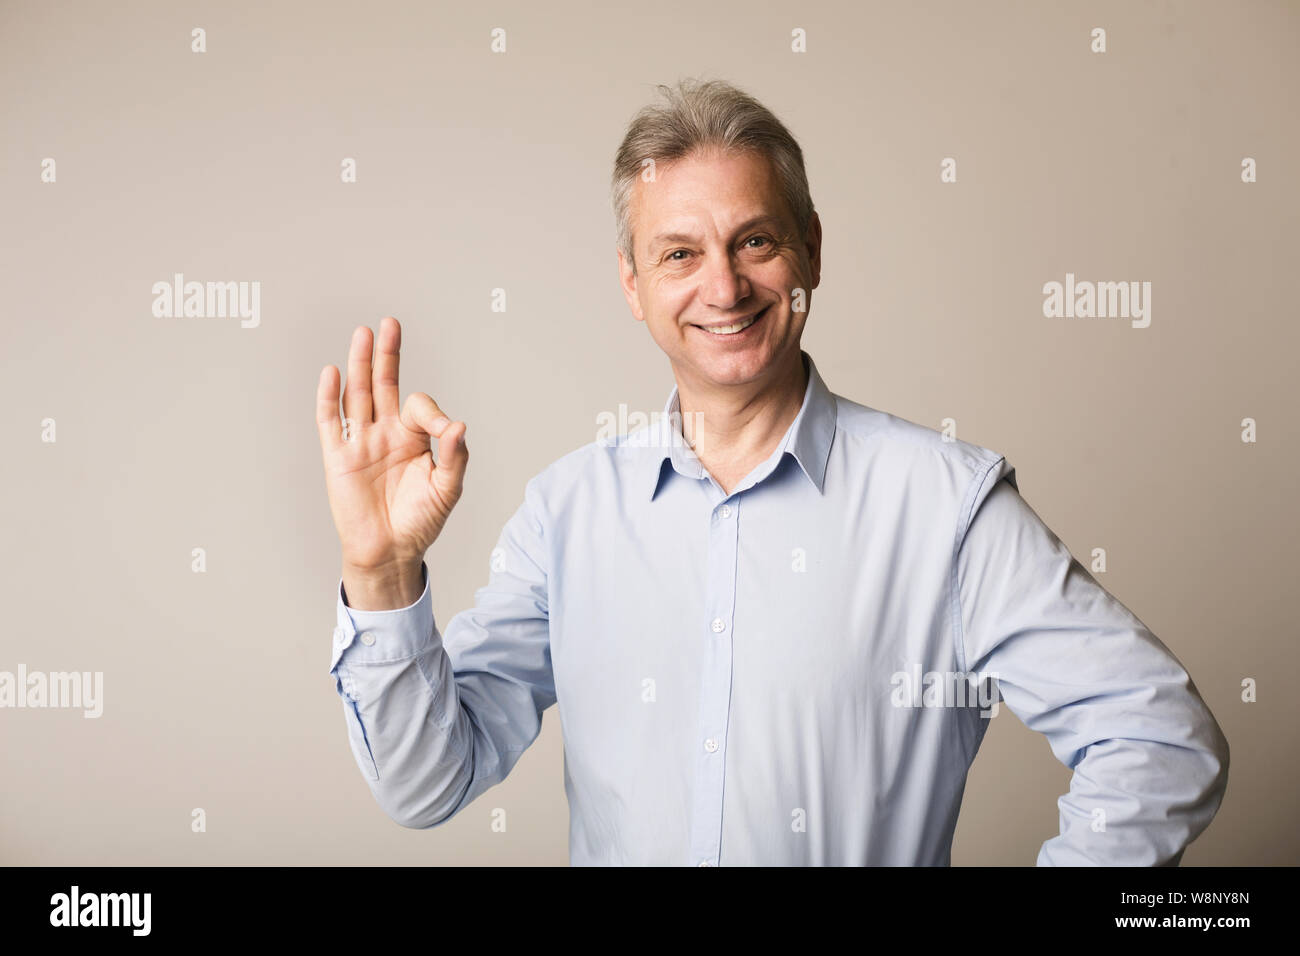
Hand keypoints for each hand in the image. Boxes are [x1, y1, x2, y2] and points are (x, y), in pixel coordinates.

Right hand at [316, 317, 467, 607]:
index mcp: (414, 438)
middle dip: (388, 355)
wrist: (390, 552)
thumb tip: (459, 427)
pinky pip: (331, 422)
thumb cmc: (421, 521)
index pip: (419, 407)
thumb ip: (455, 457)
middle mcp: (387, 434)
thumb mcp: (448, 489)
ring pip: (358, 395)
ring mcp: (361, 443)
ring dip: (360, 365)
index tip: (442, 433)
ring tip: (364, 334)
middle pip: (384, 385)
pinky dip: (330, 397)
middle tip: (390, 324)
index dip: (430, 412)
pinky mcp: (338, 457)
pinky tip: (334, 373)